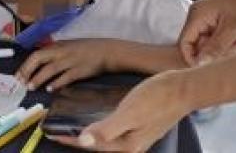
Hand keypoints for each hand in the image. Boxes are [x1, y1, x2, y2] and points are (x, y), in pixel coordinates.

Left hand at [16, 39, 110, 91]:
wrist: (107, 51)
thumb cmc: (86, 49)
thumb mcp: (68, 47)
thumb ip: (54, 53)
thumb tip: (39, 63)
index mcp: (57, 46)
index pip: (36, 54)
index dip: (25, 65)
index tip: (18, 75)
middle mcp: (61, 52)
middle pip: (39, 58)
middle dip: (28, 70)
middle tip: (21, 82)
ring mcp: (70, 60)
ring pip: (50, 68)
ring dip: (39, 78)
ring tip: (31, 87)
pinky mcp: (80, 70)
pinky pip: (66, 77)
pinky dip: (57, 83)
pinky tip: (50, 89)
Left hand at [50, 70, 193, 151]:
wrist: (183, 89)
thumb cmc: (157, 99)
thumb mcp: (129, 114)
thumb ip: (106, 129)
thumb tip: (83, 141)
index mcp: (127, 146)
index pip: (90, 145)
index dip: (70, 140)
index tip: (52, 134)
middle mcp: (131, 146)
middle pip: (97, 145)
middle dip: (77, 139)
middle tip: (57, 130)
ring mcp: (136, 137)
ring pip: (105, 139)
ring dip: (87, 134)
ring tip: (71, 126)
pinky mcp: (139, 127)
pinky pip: (113, 132)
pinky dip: (99, 127)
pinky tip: (95, 119)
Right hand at [179, 0, 235, 65]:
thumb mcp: (233, 28)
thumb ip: (215, 47)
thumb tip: (199, 64)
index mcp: (197, 15)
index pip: (184, 43)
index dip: (194, 58)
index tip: (211, 67)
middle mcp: (199, 15)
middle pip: (200, 44)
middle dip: (220, 50)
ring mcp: (208, 15)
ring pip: (212, 41)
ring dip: (230, 45)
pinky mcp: (217, 16)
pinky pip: (220, 34)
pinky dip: (233, 38)